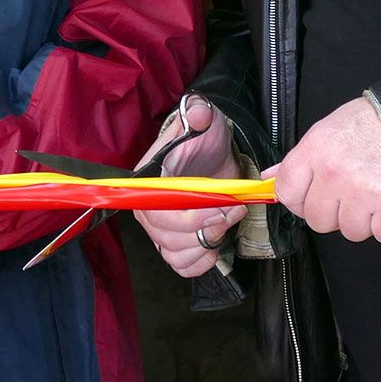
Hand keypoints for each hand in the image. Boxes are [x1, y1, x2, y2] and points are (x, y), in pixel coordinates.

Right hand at [134, 95, 246, 276]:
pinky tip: (215, 244)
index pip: (156, 211)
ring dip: (206, 245)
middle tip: (233, 210)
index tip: (221, 208)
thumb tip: (198, 114)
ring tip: (227, 222)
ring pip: (174, 254)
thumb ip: (199, 114)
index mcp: (147, 181)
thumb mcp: (204, 121)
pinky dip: (201, 261)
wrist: (214, 156)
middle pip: (166, 237)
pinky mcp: (176, 243)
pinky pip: (182, 266)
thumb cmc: (204, 140)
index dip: (190, 217)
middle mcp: (147, 208)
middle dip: (205, 230)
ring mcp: (161, 229)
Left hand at [265, 97, 380, 242]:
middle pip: (317, 219)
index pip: (286, 192)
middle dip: (334, 213)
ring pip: (350, 231)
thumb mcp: (330, 129)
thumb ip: (301, 157)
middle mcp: (335, 174)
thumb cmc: (377, 122)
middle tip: (350, 197)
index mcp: (316, 151)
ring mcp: (363, 193)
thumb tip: (271, 177)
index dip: (297, 201)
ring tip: (375, 196)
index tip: (309, 200)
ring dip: (364, 220)